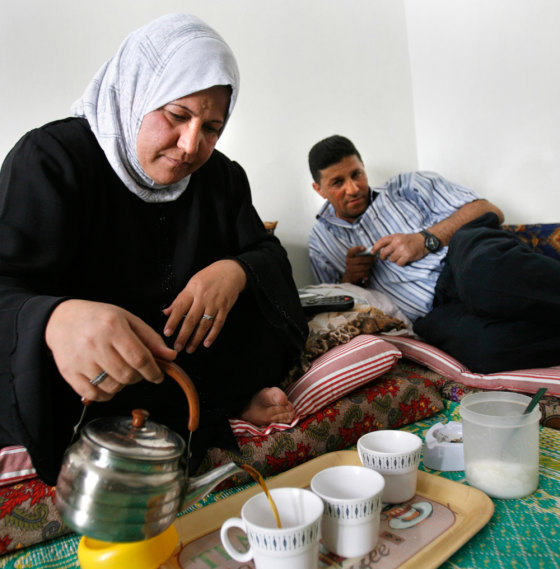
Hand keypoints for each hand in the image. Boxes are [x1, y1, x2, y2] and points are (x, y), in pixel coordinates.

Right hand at [45, 299, 176, 401]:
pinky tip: (107, 381)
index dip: (153, 371)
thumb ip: (150, 339)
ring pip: (112, 387)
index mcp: (113, 327)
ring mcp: (80, 360)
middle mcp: (95, 343)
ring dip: (122, 385)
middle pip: (127, 375)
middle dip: (138, 377)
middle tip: (137, 370)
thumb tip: (171, 357)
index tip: (158, 375)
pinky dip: (106, 393)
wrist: (62, 319)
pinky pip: (94, 395)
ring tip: (120, 372)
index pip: (140, 358)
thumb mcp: (128, 320)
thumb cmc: (99, 318)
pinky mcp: (69, 373)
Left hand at [162, 259, 246, 352]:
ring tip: (189, 349)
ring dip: (196, 338)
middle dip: (183, 335)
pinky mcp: (225, 308)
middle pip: (191, 319)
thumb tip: (166, 312)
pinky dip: (213, 335)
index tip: (167, 333)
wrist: (230, 271)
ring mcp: (215, 303)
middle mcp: (203, 297)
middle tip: (177, 347)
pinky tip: (206, 343)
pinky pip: (218, 324)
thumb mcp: (191, 284)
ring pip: (204, 324)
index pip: (180, 307)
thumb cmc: (208, 277)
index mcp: (192, 290)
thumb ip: (179, 299)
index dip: (173, 321)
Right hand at [342, 246, 375, 284]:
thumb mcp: (357, 256)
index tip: (365, 248)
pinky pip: (363, 273)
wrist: (350, 275)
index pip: (352, 251)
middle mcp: (348, 261)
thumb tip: (372, 251)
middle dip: (369, 259)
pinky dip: (367, 272)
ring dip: (369, 265)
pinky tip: (368, 270)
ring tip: (371, 264)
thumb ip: (363, 253)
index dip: (358, 249)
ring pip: (362, 267)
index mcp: (349, 255)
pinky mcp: (352, 276)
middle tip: (374, 258)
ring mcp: (349, 269)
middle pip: (360, 259)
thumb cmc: (356, 263)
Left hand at [371, 233, 425, 265]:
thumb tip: (377, 249)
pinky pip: (398, 263)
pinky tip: (403, 259)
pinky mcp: (408, 255)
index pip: (381, 242)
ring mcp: (402, 249)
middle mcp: (397, 242)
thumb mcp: (398, 236)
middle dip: (383, 257)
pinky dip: (400, 263)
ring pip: (391, 259)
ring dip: (394, 259)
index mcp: (394, 237)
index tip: (372, 252)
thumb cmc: (409, 240)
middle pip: (384, 253)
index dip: (375, 248)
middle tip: (384, 258)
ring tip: (399, 256)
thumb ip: (389, 241)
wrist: (423, 241)